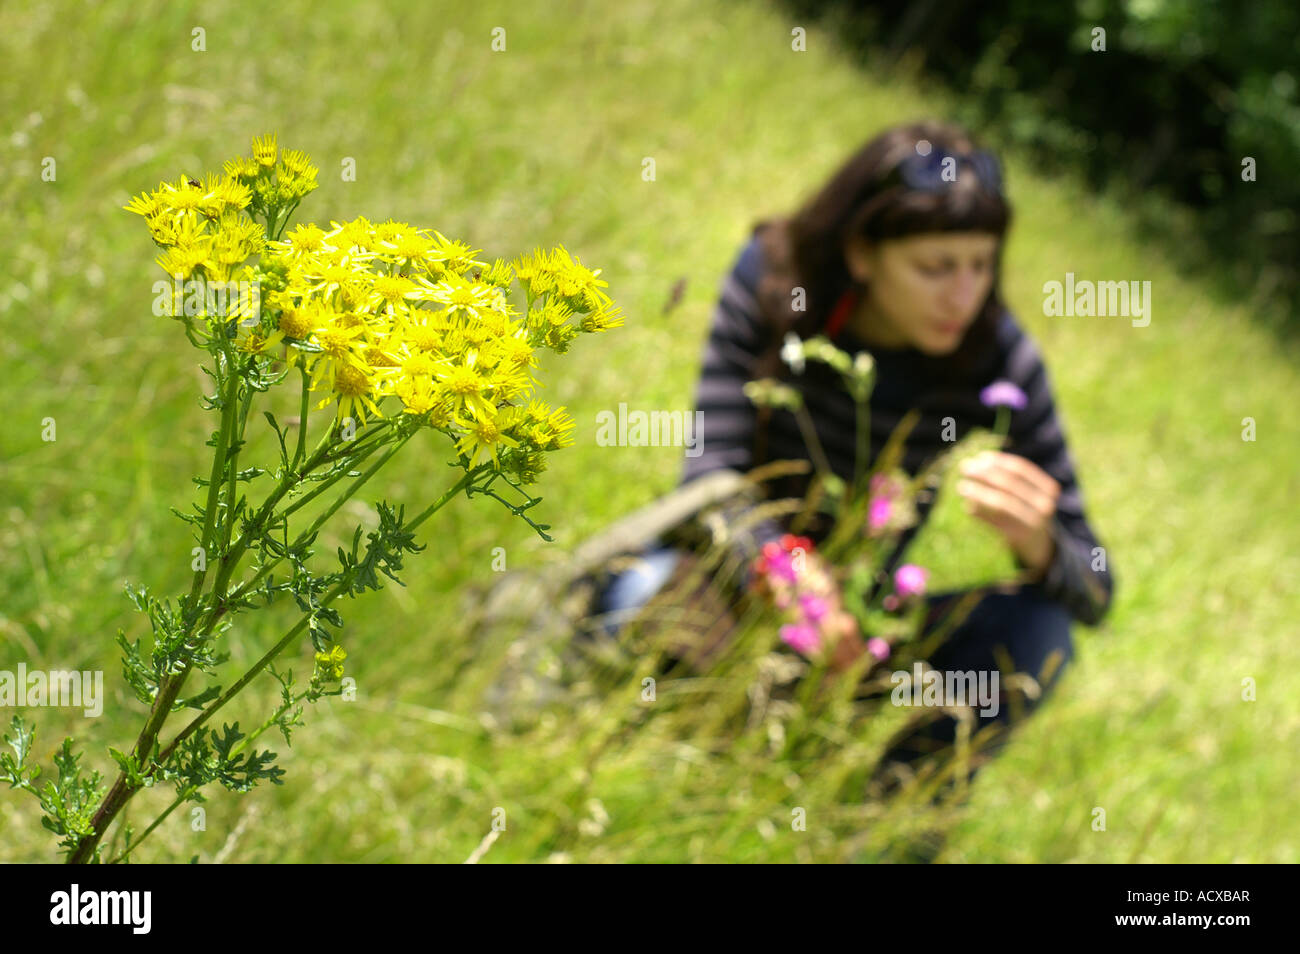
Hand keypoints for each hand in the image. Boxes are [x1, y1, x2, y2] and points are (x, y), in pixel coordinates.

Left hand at [956, 451, 1058, 578]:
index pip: (1020, 469)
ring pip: (1001, 504)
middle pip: (1009, 484)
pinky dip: (980, 513)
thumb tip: (979, 460)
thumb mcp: (1028, 493)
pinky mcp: (1019, 537)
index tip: (980, 457)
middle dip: (985, 474)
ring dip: (979, 493)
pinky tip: (968, 507)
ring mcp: (1032, 523)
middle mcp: (1044, 505)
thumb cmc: (1029, 510)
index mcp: (1048, 489)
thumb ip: (1009, 478)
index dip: (999, 461)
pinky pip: (994, 523)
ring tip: (961, 487)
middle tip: (965, 467)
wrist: (1040, 545)